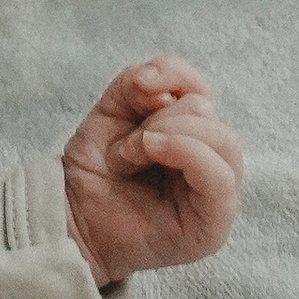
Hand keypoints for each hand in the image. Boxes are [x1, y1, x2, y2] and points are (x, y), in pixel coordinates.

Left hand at [62, 56, 242, 288]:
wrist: (74, 216)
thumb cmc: (96, 168)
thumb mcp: (111, 110)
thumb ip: (138, 84)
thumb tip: (162, 84)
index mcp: (191, 132)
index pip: (200, 87)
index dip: (173, 73)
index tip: (139, 84)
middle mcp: (211, 160)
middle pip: (207, 110)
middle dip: (160, 116)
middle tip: (126, 144)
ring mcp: (218, 194)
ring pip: (224, 139)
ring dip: (169, 133)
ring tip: (132, 154)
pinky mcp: (215, 225)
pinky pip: (221, 177)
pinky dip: (185, 151)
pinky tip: (151, 151)